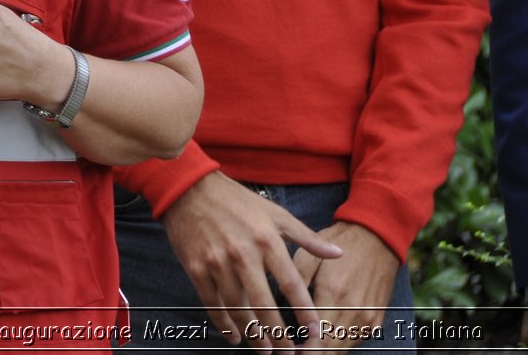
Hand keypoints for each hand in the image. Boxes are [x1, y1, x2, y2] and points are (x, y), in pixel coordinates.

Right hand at [160, 172, 342, 350]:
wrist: (189, 188)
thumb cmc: (235, 201)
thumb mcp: (275, 213)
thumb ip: (307, 237)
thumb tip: (337, 253)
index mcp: (266, 241)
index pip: (291, 284)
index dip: (304, 311)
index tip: (316, 332)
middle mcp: (242, 255)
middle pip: (264, 304)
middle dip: (278, 334)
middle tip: (289, 353)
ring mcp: (217, 263)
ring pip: (237, 308)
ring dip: (252, 334)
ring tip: (265, 350)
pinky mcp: (196, 268)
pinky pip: (212, 303)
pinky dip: (223, 323)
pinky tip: (234, 336)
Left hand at [289, 222, 397, 349]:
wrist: (377, 237)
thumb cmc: (339, 243)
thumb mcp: (308, 255)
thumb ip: (294, 283)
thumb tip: (278, 309)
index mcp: (334, 293)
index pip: (316, 336)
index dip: (302, 350)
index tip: (287, 350)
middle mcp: (354, 309)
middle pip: (330, 349)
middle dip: (310, 354)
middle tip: (290, 351)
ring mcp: (367, 317)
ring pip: (342, 349)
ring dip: (323, 352)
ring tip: (302, 348)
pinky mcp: (376, 320)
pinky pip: (354, 342)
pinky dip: (338, 346)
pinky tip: (321, 342)